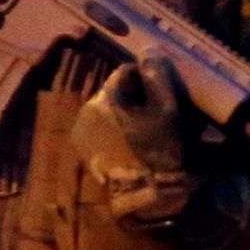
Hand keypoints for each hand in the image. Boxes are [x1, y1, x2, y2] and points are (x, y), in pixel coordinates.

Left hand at [71, 46, 193, 225]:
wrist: (144, 198)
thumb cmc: (158, 151)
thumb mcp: (166, 110)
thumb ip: (157, 77)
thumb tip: (149, 51)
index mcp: (104, 98)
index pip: (124, 73)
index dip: (147, 78)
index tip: (163, 90)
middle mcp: (87, 112)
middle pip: (115, 93)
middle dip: (137, 97)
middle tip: (159, 110)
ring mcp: (84, 135)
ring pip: (109, 112)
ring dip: (128, 115)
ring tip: (150, 128)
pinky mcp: (87, 154)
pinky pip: (104, 132)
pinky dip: (119, 132)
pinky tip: (136, 144)